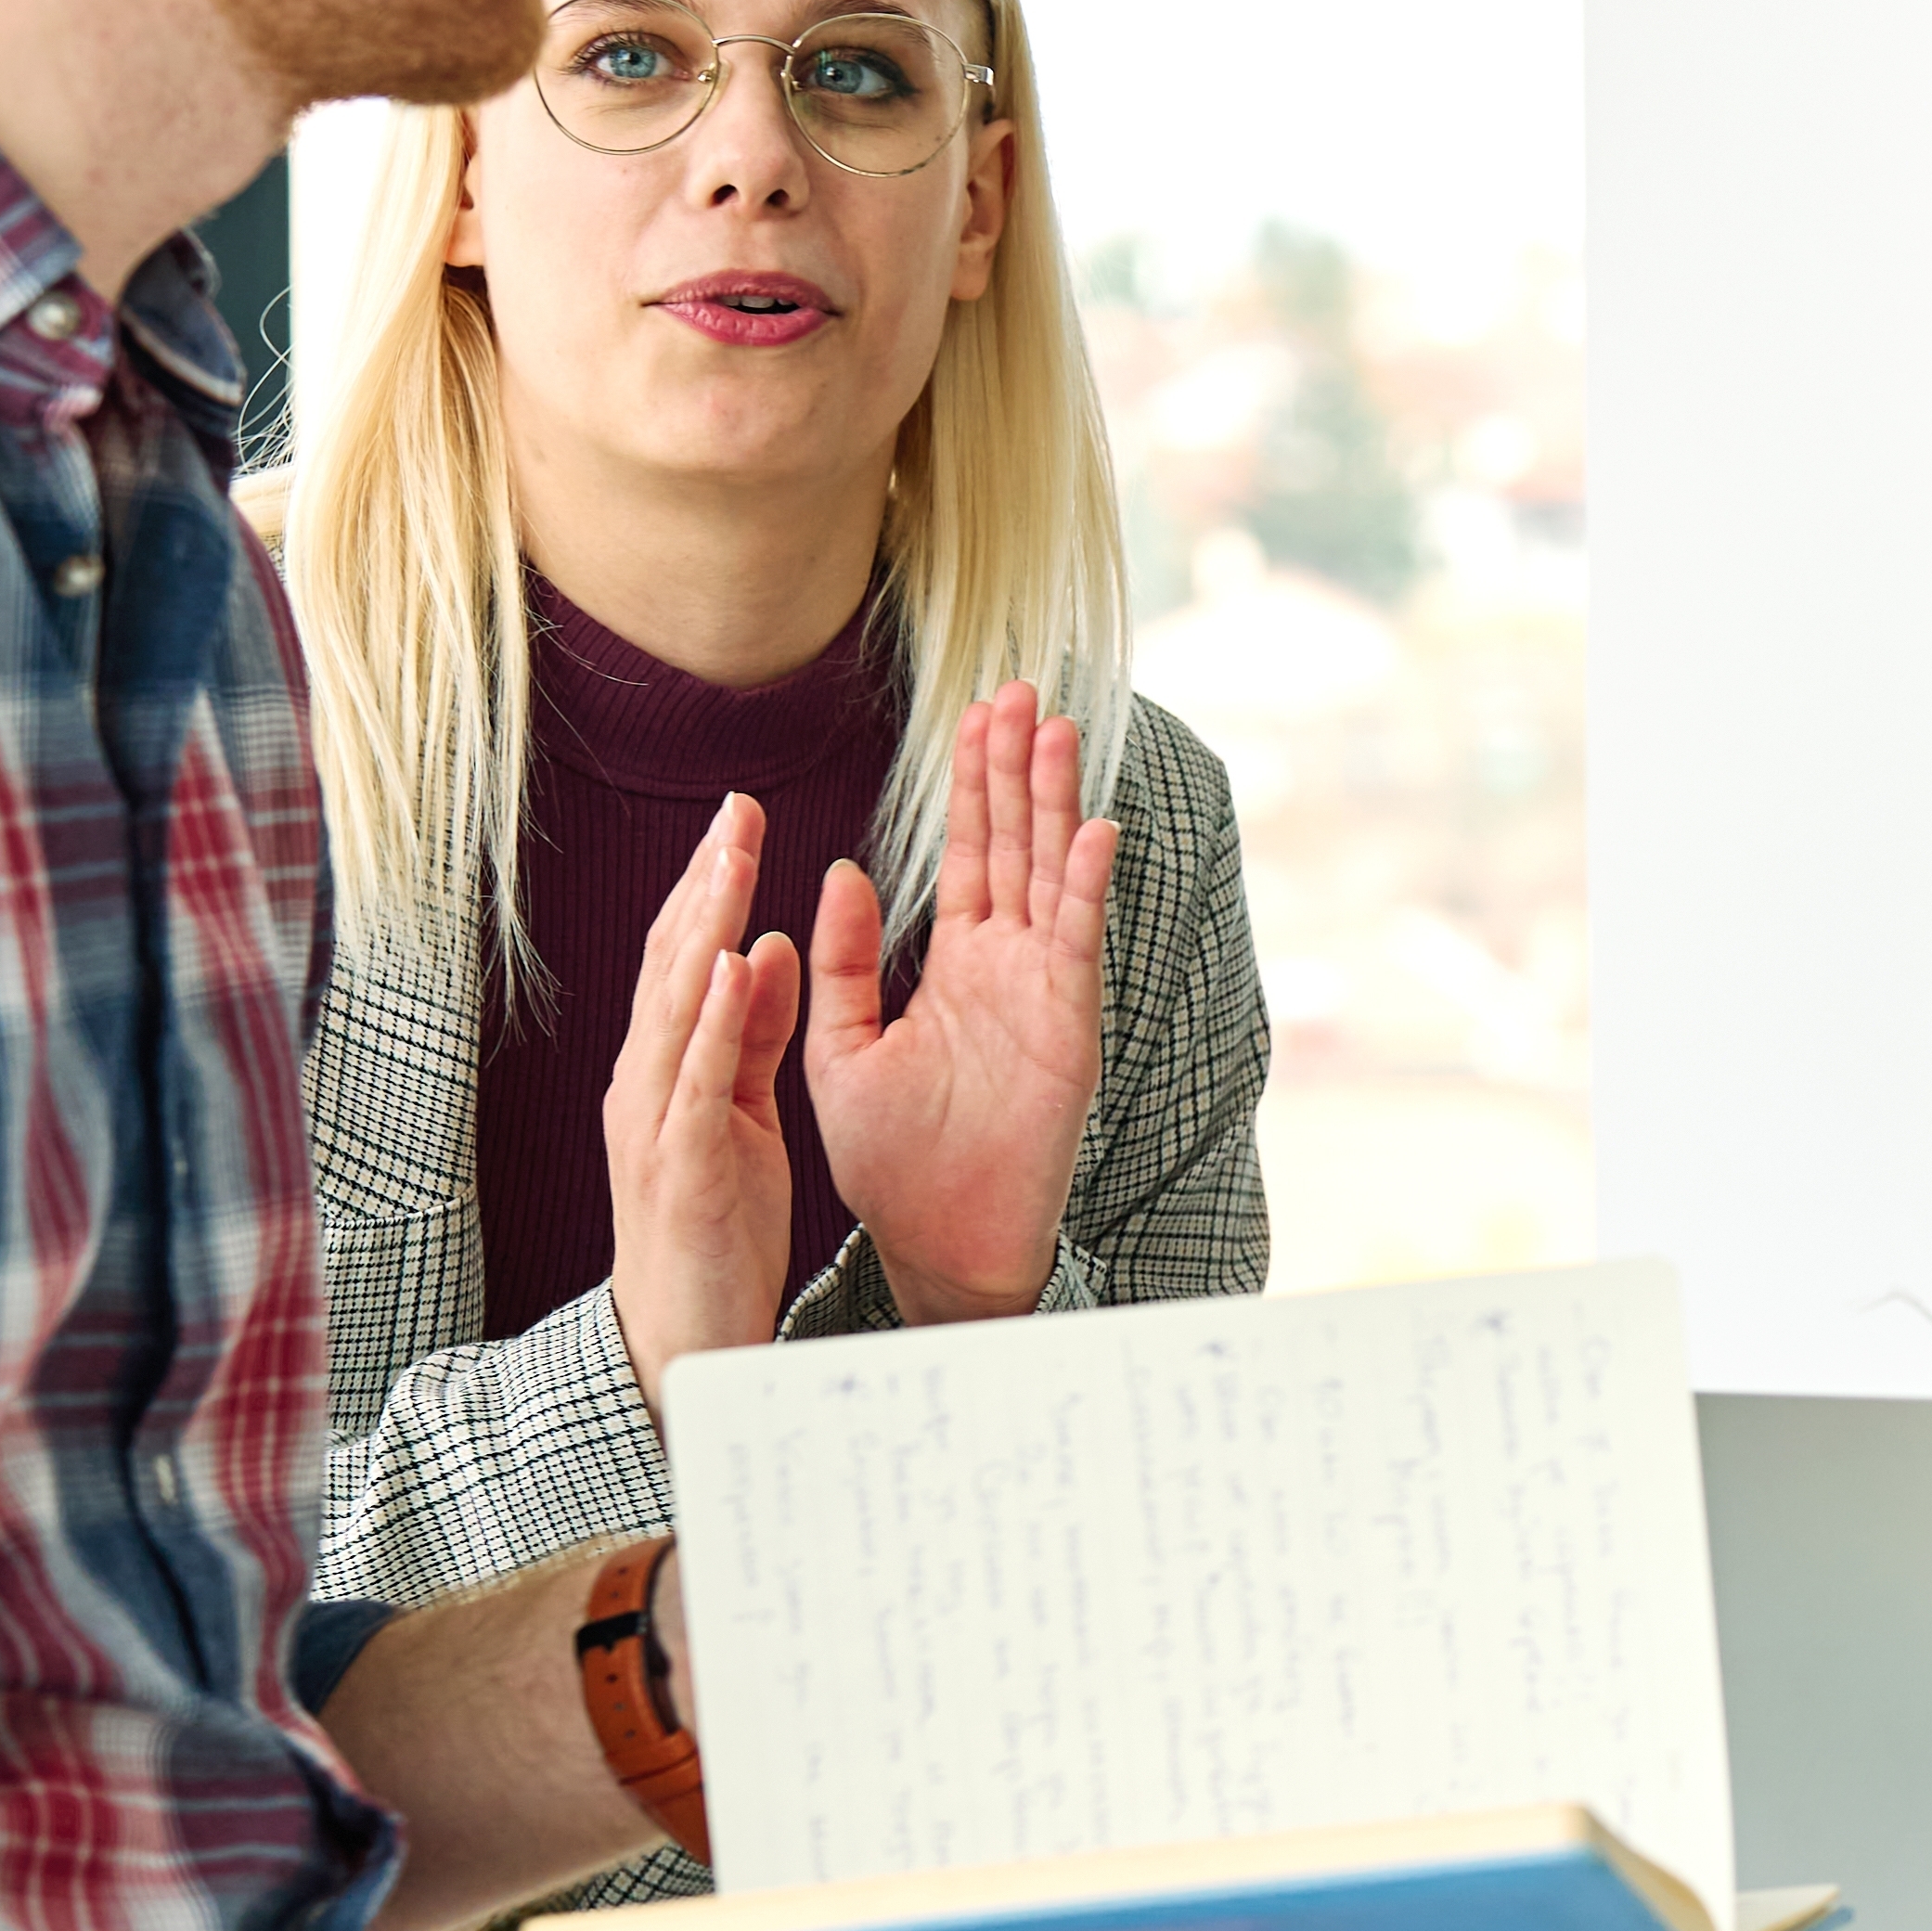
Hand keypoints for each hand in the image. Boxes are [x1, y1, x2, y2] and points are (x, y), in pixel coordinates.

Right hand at [601, 795, 811, 1421]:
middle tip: (739, 808)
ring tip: (735, 857)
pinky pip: (700, 1078)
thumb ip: (756, 1037)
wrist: (681, 1343)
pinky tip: (742, 965)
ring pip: (678, 1005)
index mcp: (665, 1069)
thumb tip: (770, 948)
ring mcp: (655, 1121)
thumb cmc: (714, 1232)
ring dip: (707, 925)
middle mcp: (646, 1082)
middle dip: (706, 883)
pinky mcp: (682, 1164)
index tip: (742, 820)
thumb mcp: (744, 1116)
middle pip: (674, 964)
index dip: (710, 886)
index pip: (686, 960)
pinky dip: (720, 1017)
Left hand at [813, 681, 1117, 1326]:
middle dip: (1016, 768)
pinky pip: (1076, 944)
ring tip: (1057, 728)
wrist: (936, 1242)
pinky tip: (1093, 830)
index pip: (964, 855)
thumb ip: (841, 963)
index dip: (969, 785)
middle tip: (1019, 688)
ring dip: (1056, 803)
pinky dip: (1086, 887)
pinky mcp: (1065, 1027)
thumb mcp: (838, 1049)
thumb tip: (841, 871)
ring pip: (1051, 875)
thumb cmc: (892, 1161)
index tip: (972, 714)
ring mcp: (1040, 991)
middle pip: (1014, 844)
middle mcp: (1004, 966)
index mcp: (951, 964)